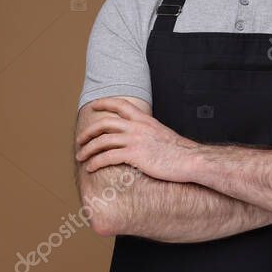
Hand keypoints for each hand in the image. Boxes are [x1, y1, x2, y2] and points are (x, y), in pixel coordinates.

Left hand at [75, 97, 199, 182]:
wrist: (191, 160)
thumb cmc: (180, 152)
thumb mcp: (163, 135)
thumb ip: (149, 132)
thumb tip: (142, 138)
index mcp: (145, 120)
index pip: (121, 104)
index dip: (105, 103)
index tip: (94, 105)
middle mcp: (138, 127)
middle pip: (105, 123)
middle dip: (89, 131)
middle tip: (80, 140)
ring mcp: (135, 140)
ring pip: (102, 141)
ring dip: (88, 149)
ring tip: (81, 157)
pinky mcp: (135, 155)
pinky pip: (108, 157)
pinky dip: (96, 162)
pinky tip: (91, 168)